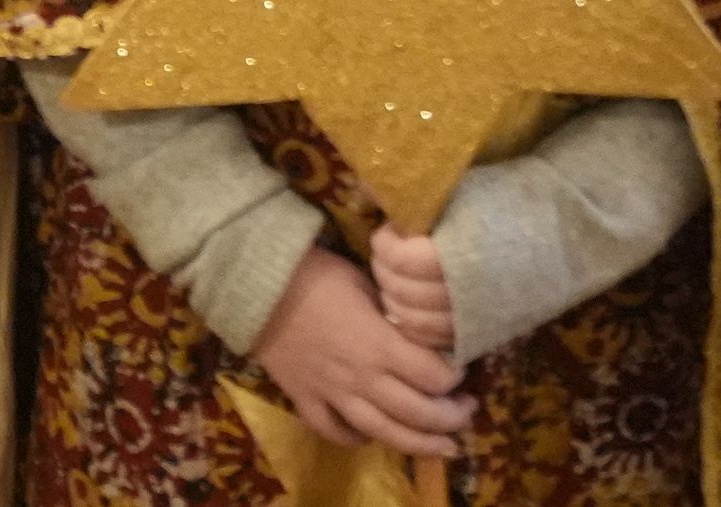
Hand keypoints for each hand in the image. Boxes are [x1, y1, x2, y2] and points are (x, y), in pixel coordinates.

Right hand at [249, 245, 472, 458]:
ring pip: (384, 433)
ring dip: (421, 445)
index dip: (455, 379)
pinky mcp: (305, 399)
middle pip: (418, 414)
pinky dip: (357, 438)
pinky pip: (335, 431)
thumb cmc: (314, 273)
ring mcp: (332, 393)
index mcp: (379, 344)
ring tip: (445, 446)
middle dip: (452, 418)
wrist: (254, 283)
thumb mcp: (363, 281)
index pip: (434, 376)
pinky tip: (372, 434)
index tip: (461, 373)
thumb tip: (414, 329)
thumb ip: (391, 314)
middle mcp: (362, 377)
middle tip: (466, 411)